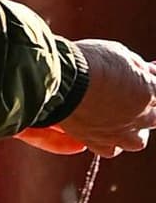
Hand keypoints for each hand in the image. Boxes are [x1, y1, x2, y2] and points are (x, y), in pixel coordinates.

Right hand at [34, 38, 155, 154]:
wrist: (56, 79)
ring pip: (138, 140)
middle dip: (146, 106)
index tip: (143, 74)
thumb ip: (137, 67)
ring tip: (120, 119)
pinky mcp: (97, 142)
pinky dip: (109, 142)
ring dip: (134, 130)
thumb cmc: (87, 61)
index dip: (152, 81)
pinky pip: (111, 149)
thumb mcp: (119, 53)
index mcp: (149, 91)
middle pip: (155, 118)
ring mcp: (119, 132)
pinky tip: (101, 130)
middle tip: (130, 95)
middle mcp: (140, 116)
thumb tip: (147, 72)